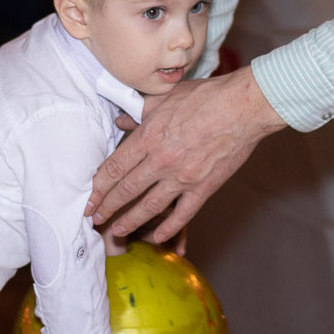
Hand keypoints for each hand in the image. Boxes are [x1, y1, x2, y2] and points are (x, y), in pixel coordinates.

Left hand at [86, 68, 283, 242]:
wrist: (243, 107)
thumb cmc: (206, 96)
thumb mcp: (165, 97)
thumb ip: (139, 111)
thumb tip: (120, 120)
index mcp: (149, 137)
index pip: (114, 168)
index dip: (98, 187)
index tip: (89, 199)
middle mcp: (161, 160)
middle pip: (126, 190)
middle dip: (107, 208)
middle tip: (95, 219)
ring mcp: (183, 177)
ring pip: (149, 207)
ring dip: (130, 221)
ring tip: (117, 231)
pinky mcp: (204, 187)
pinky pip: (183, 214)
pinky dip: (168, 228)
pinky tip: (158, 236)